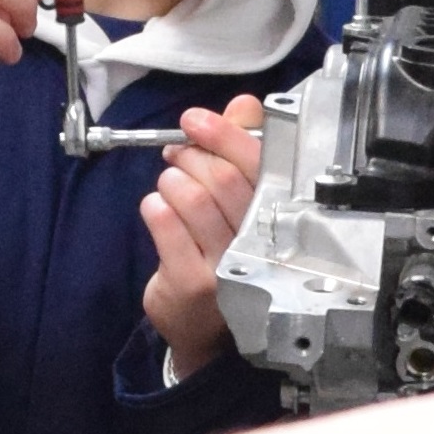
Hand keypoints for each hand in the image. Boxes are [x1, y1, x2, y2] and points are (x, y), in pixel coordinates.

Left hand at [141, 94, 266, 377]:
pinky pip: (165, 225)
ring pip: (193, 199)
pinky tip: (157, 210)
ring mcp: (226, 266)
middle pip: (224, 178)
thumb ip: (241, 148)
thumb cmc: (223, 253)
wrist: (204, 328)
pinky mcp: (192, 283)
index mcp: (279, 216)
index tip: (196, 120)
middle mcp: (260, 243)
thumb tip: (243, 105)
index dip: (223, 133)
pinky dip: (154, 207)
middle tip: (177, 156)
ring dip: (172, 181)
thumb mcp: (237, 200)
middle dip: (191, 156)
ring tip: (169, 185)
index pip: (258, 163)